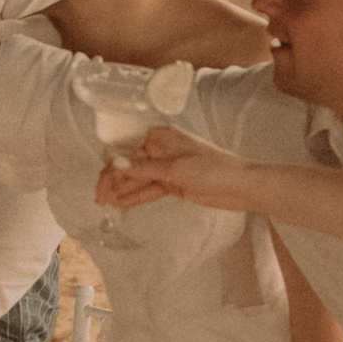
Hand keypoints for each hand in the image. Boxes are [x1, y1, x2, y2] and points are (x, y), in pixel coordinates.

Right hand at [98, 124, 243, 213]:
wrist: (243, 187)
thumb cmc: (213, 170)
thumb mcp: (176, 170)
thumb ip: (143, 168)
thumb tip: (114, 162)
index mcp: (161, 137)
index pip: (126, 149)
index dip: (110, 166)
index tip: (100, 183)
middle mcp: (161, 149)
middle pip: (129, 164)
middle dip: (113, 180)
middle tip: (99, 199)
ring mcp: (167, 167)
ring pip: (137, 179)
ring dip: (122, 190)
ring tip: (105, 204)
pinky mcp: (173, 183)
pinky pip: (149, 189)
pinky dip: (135, 196)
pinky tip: (121, 204)